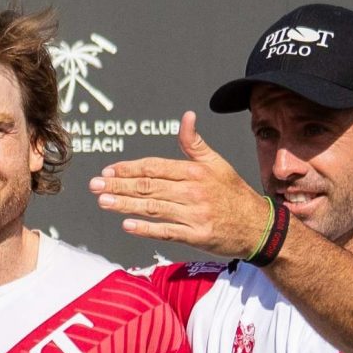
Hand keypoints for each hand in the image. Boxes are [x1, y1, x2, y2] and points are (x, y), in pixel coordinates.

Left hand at [89, 112, 270, 259]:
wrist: (258, 226)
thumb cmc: (233, 193)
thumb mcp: (218, 163)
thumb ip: (195, 143)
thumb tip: (186, 116)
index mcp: (195, 171)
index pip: (154, 167)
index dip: (129, 168)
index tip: (108, 170)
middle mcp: (193, 191)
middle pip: (148, 186)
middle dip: (118, 185)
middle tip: (94, 185)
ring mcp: (194, 215)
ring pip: (153, 207)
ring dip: (125, 204)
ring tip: (103, 201)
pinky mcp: (196, 236)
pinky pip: (166, 231)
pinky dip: (145, 228)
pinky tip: (126, 225)